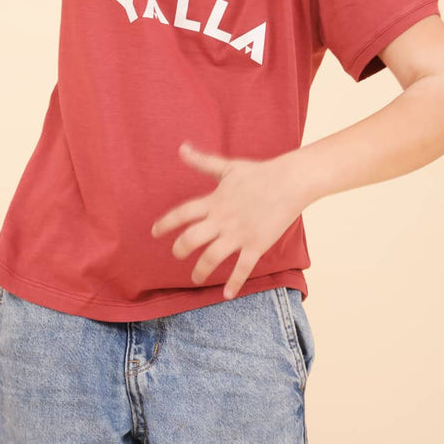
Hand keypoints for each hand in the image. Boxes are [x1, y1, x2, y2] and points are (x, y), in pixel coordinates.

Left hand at [150, 142, 303, 299]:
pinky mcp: (256, 244)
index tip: (154, 232)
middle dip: (180, 250)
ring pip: (212, 257)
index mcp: (214, 201)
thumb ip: (202, 161)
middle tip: (177, 254)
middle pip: (191, 239)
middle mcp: (222, 219)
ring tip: (196, 278)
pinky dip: (234, 283)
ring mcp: (239, 234)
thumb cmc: (259, 173)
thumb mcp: (227, 167)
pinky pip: (242, 268)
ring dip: (201, 271)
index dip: (165, 224)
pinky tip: (227, 294)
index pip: (182, 214)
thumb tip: (181, 148)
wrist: (289, 181)